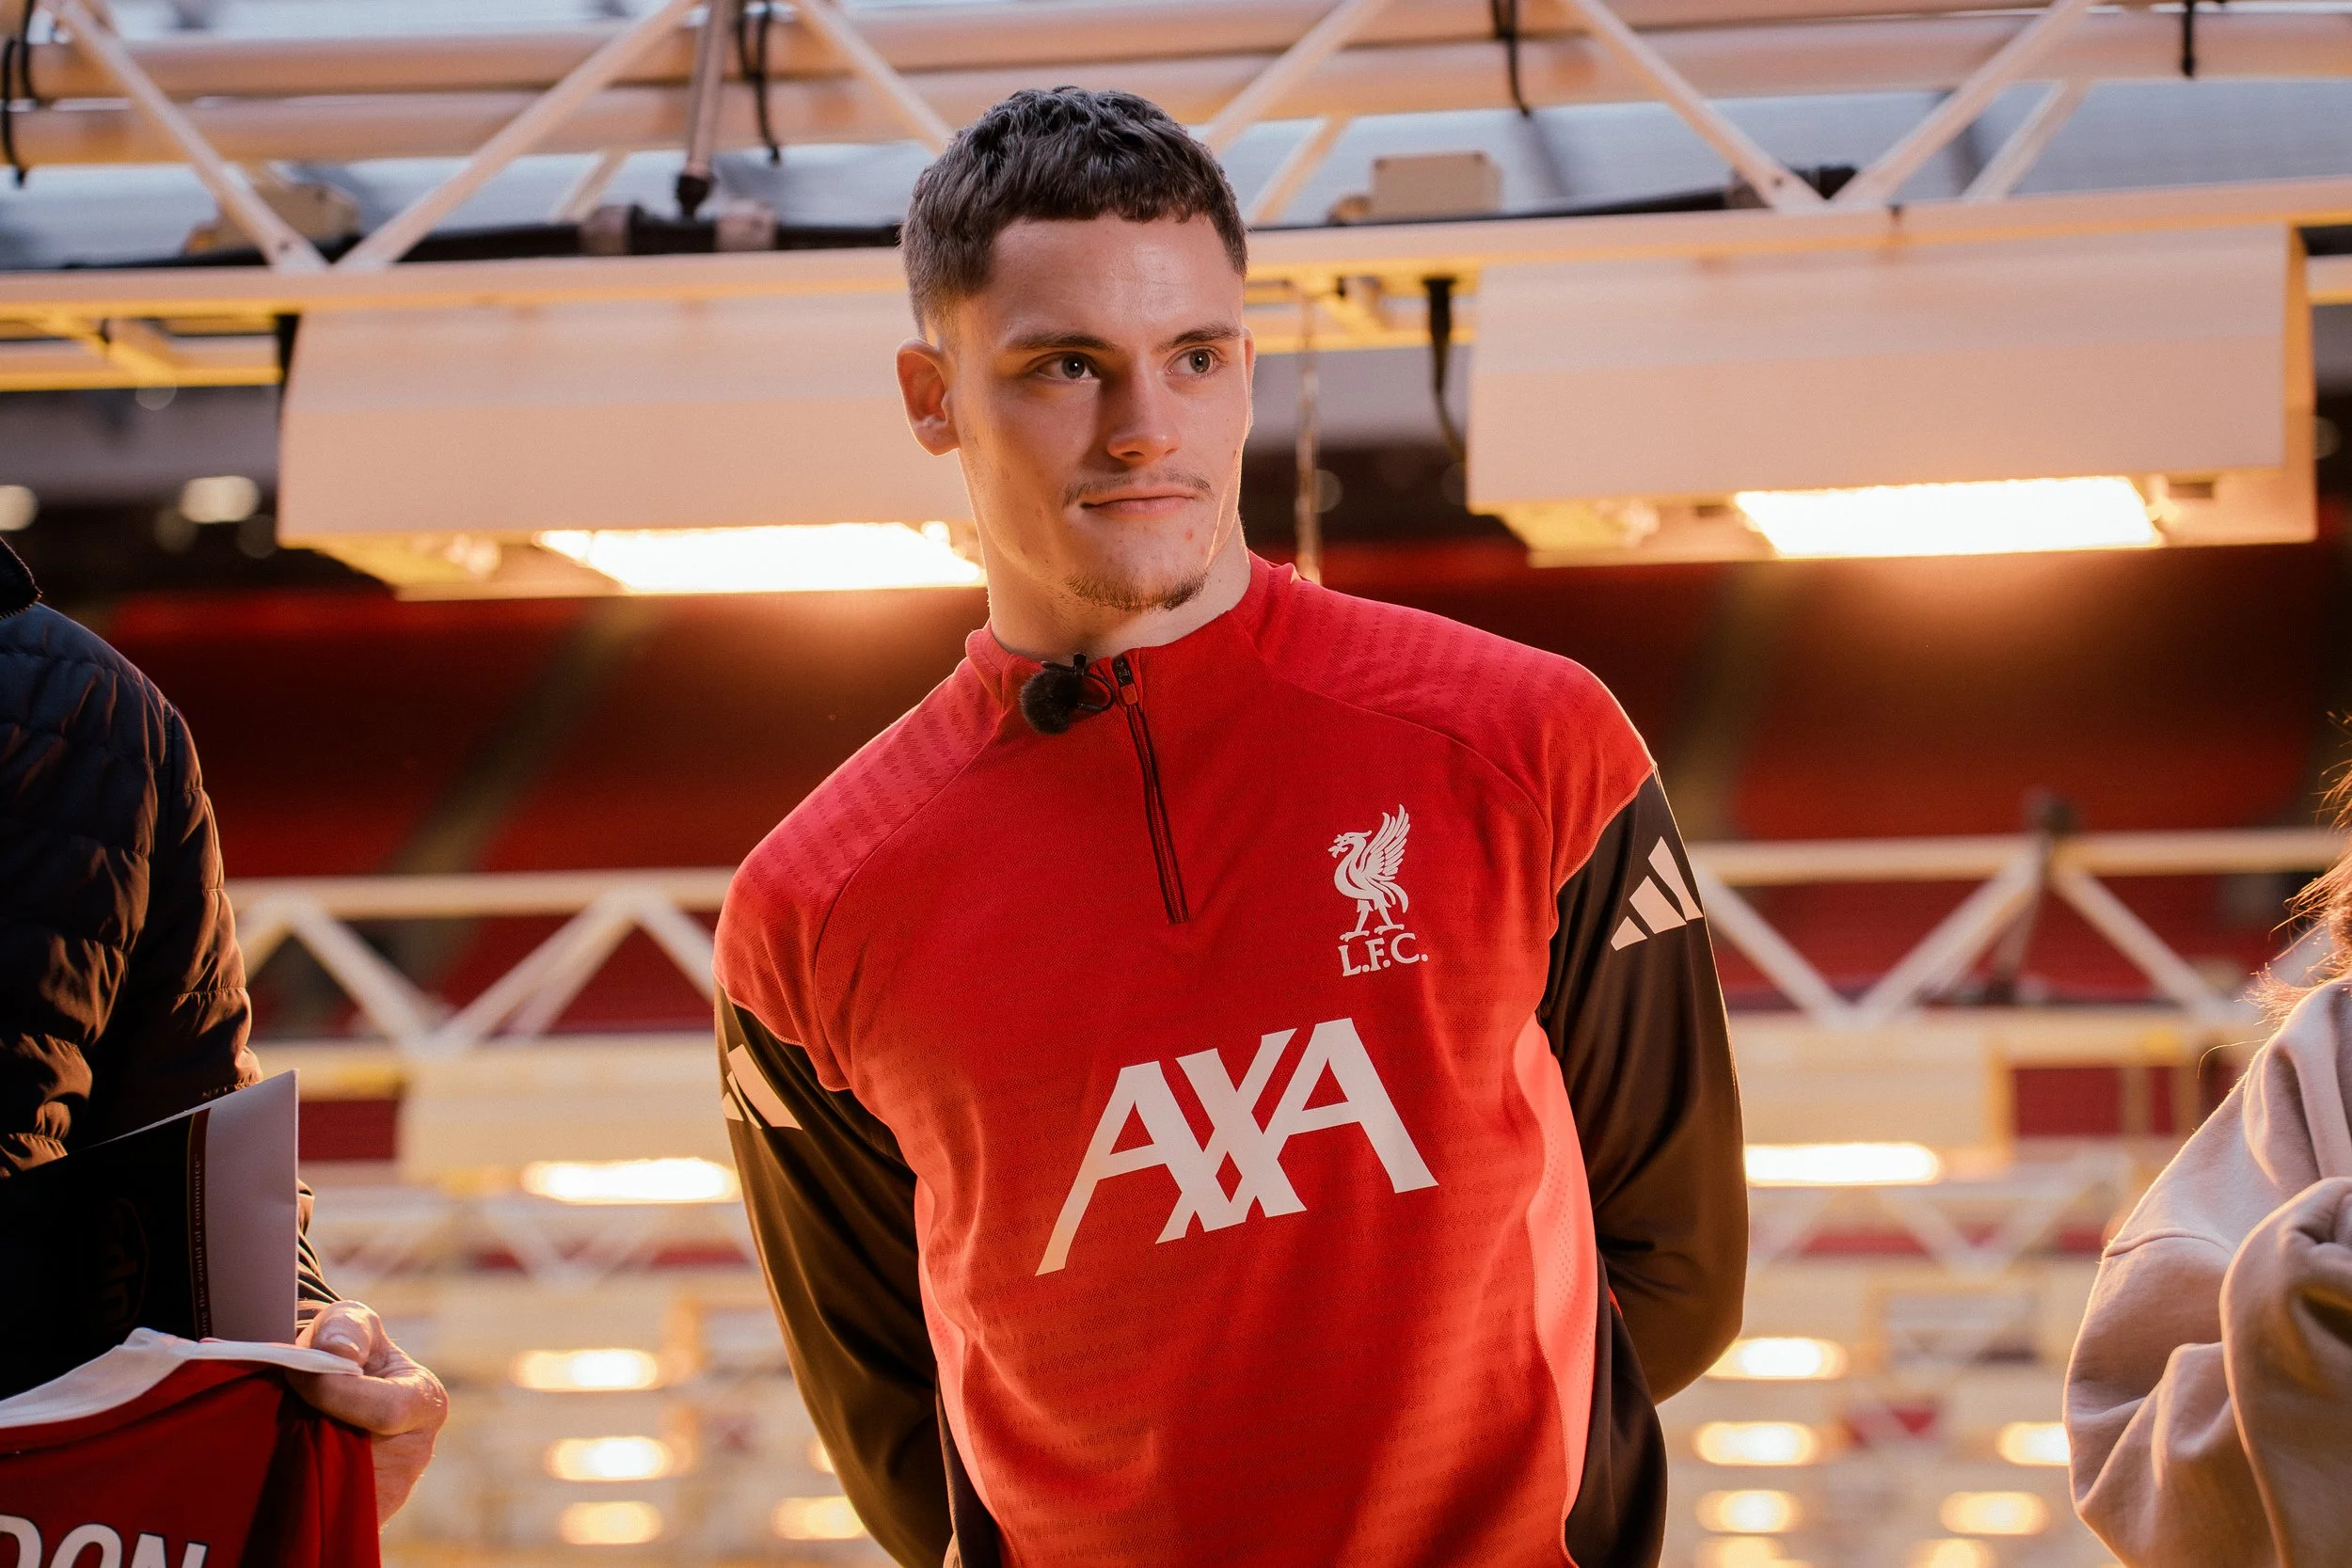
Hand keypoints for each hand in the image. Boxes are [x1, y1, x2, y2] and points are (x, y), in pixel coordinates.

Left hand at [288, 1300, 449, 1523]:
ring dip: (302, 1457)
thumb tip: (338, 1354)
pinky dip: (298, 1486)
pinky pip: (323, 1511)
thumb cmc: (344, 1349)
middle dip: (313, 1427)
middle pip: (356, 1451)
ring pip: (336, 1484)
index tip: (297, 1375)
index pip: (387, 1410)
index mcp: (425, 1401)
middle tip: (290, 1405)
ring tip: (294, 1428)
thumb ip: (348, 1328)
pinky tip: (293, 1458)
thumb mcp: (350, 1321)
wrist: (329, 1388)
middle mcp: (416, 1452)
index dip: (335, 1392)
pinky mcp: (358, 1517)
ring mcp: (389, 1491)